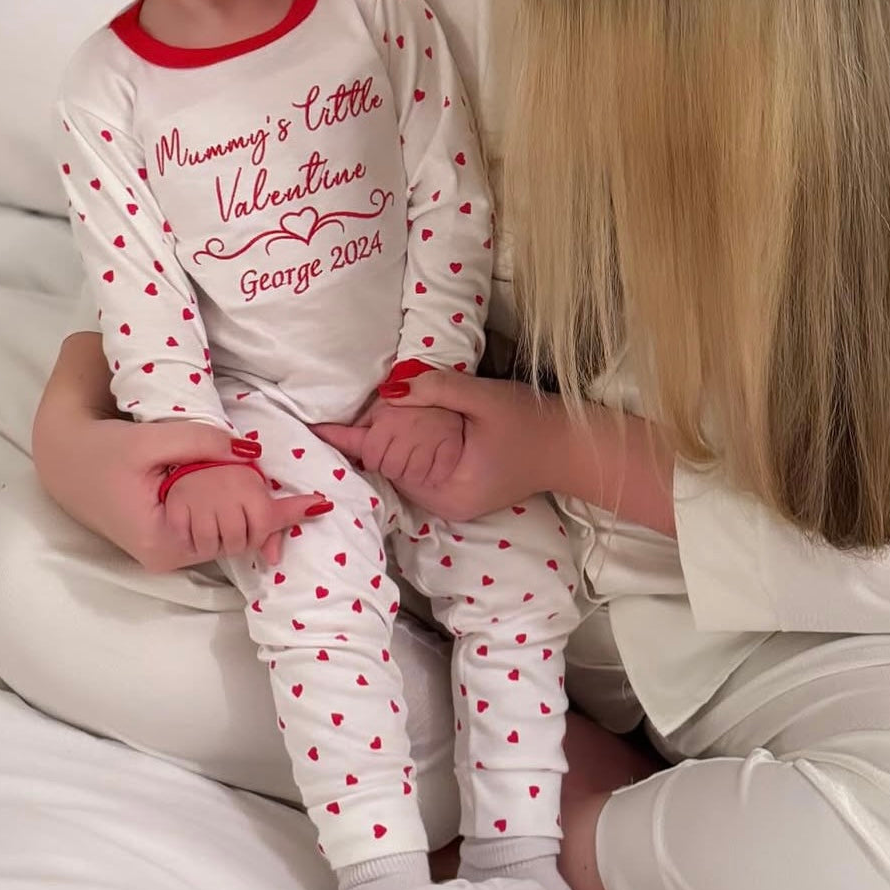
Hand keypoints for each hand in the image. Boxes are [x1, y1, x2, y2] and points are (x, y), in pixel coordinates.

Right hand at [34, 412, 332, 572]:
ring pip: (225, 536)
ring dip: (253, 515)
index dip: (279, 517)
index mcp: (165, 541)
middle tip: (306, 498)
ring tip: (287, 499)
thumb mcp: (151, 438)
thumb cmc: (101, 450)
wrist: (63, 456)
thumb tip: (253, 452)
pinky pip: (211, 528)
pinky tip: (254, 496)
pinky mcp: (166, 537)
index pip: (237, 533)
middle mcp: (168, 555)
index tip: (318, 505)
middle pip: (235, 540)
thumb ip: (201, 442)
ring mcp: (167, 550)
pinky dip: (233, 511)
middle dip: (270, 519)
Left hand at [315, 374, 568, 522]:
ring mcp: (450, 500)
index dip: (352, 439)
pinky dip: (410, 443)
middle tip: (371, 398)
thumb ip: (437, 389)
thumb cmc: (533, 423)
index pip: (386, 460)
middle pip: (389, 464)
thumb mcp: (485, 398)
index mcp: (447, 489)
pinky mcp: (457, 489)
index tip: (316, 428)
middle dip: (374, 431)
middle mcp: (442, 503)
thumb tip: (390, 385)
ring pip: (402, 465)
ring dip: (391, 436)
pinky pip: (419, 466)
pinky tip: (408, 419)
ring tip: (388, 404)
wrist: (572, 447)